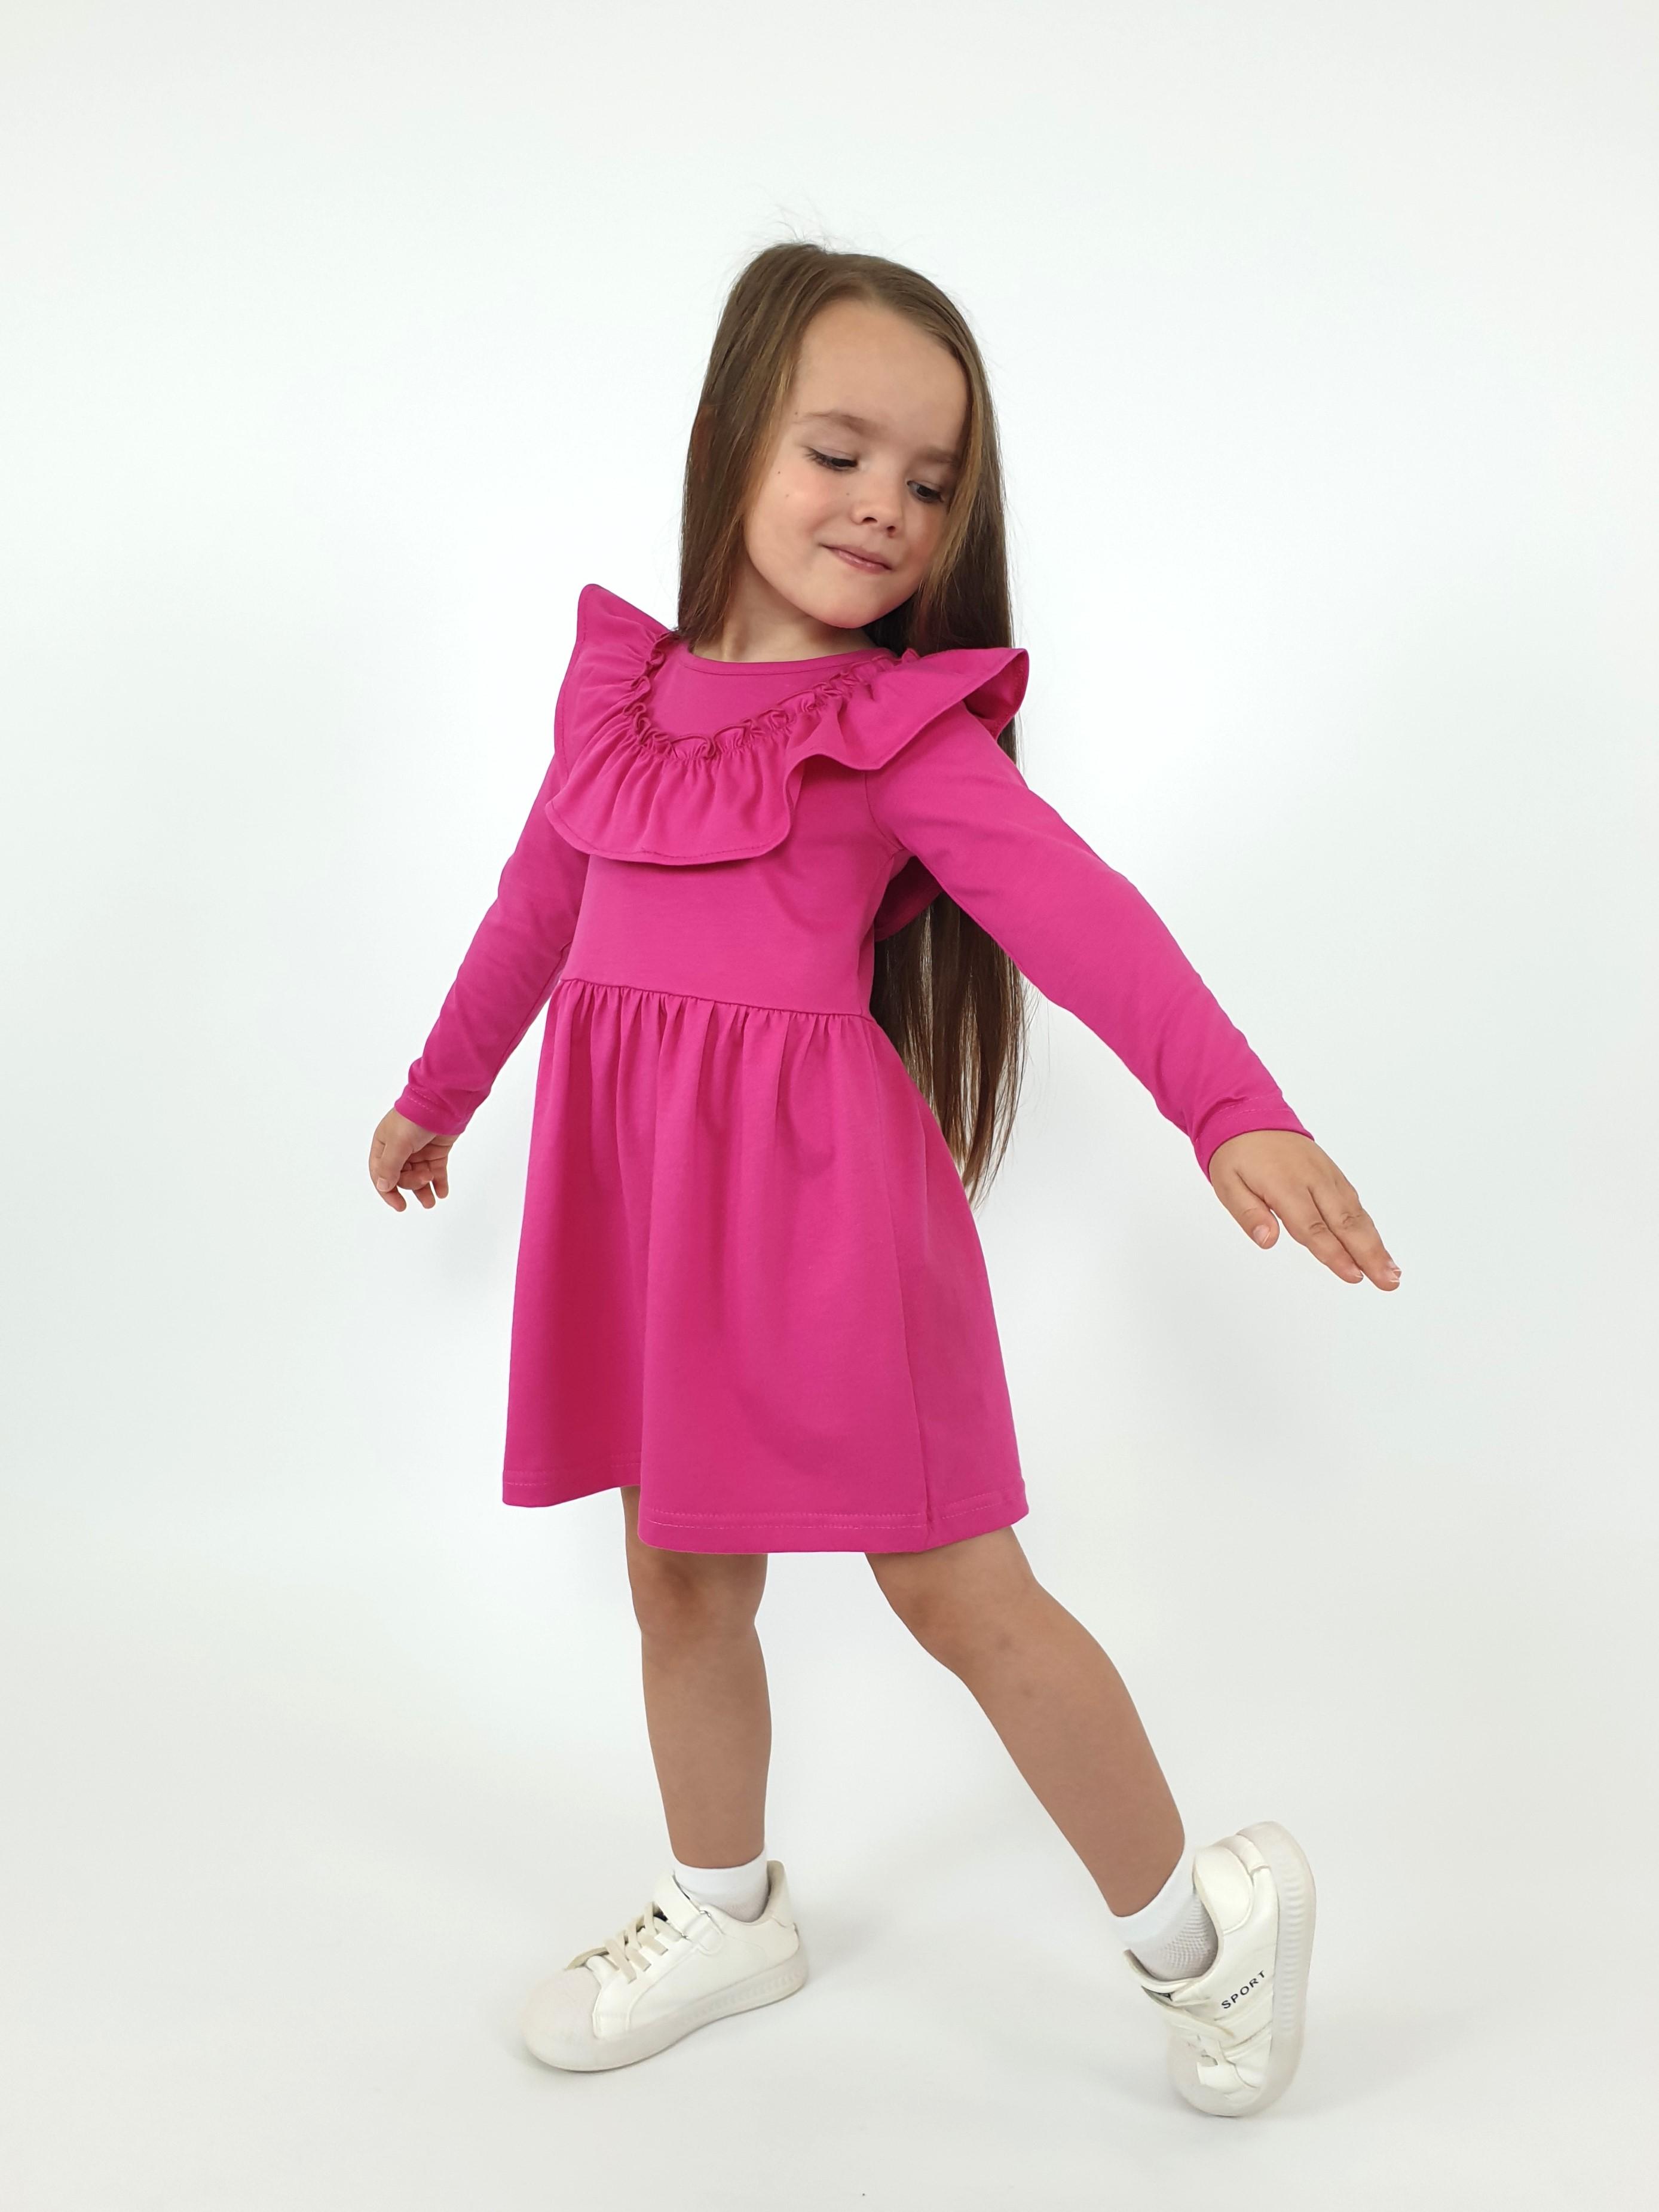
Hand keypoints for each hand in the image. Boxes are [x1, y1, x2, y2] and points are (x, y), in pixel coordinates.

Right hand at [369, 1109, 456, 1211]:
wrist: (443, 1102)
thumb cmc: (415, 1119)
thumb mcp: (398, 1144)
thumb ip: (390, 1167)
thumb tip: (384, 1187)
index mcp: (384, 1145)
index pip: (380, 1175)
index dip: (388, 1191)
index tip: (400, 1205)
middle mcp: (399, 1149)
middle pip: (401, 1177)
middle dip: (413, 1183)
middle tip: (425, 1179)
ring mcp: (418, 1150)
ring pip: (419, 1176)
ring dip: (424, 1189)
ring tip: (432, 1202)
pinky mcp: (436, 1150)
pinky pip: (436, 1171)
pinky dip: (439, 1183)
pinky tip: (442, 1193)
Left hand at [1208, 1130, 1399, 1289]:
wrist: (1250, 1116)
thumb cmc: (1237, 1154)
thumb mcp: (1227, 1183)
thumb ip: (1248, 1213)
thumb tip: (1267, 1240)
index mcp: (1285, 1185)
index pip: (1313, 1227)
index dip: (1334, 1254)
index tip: (1353, 1276)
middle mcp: (1313, 1180)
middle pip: (1345, 1223)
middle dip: (1369, 1255)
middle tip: (1389, 1282)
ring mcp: (1327, 1177)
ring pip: (1356, 1214)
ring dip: (1376, 1245)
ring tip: (1393, 1272)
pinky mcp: (1334, 1175)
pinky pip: (1354, 1203)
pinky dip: (1369, 1227)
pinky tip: (1380, 1248)